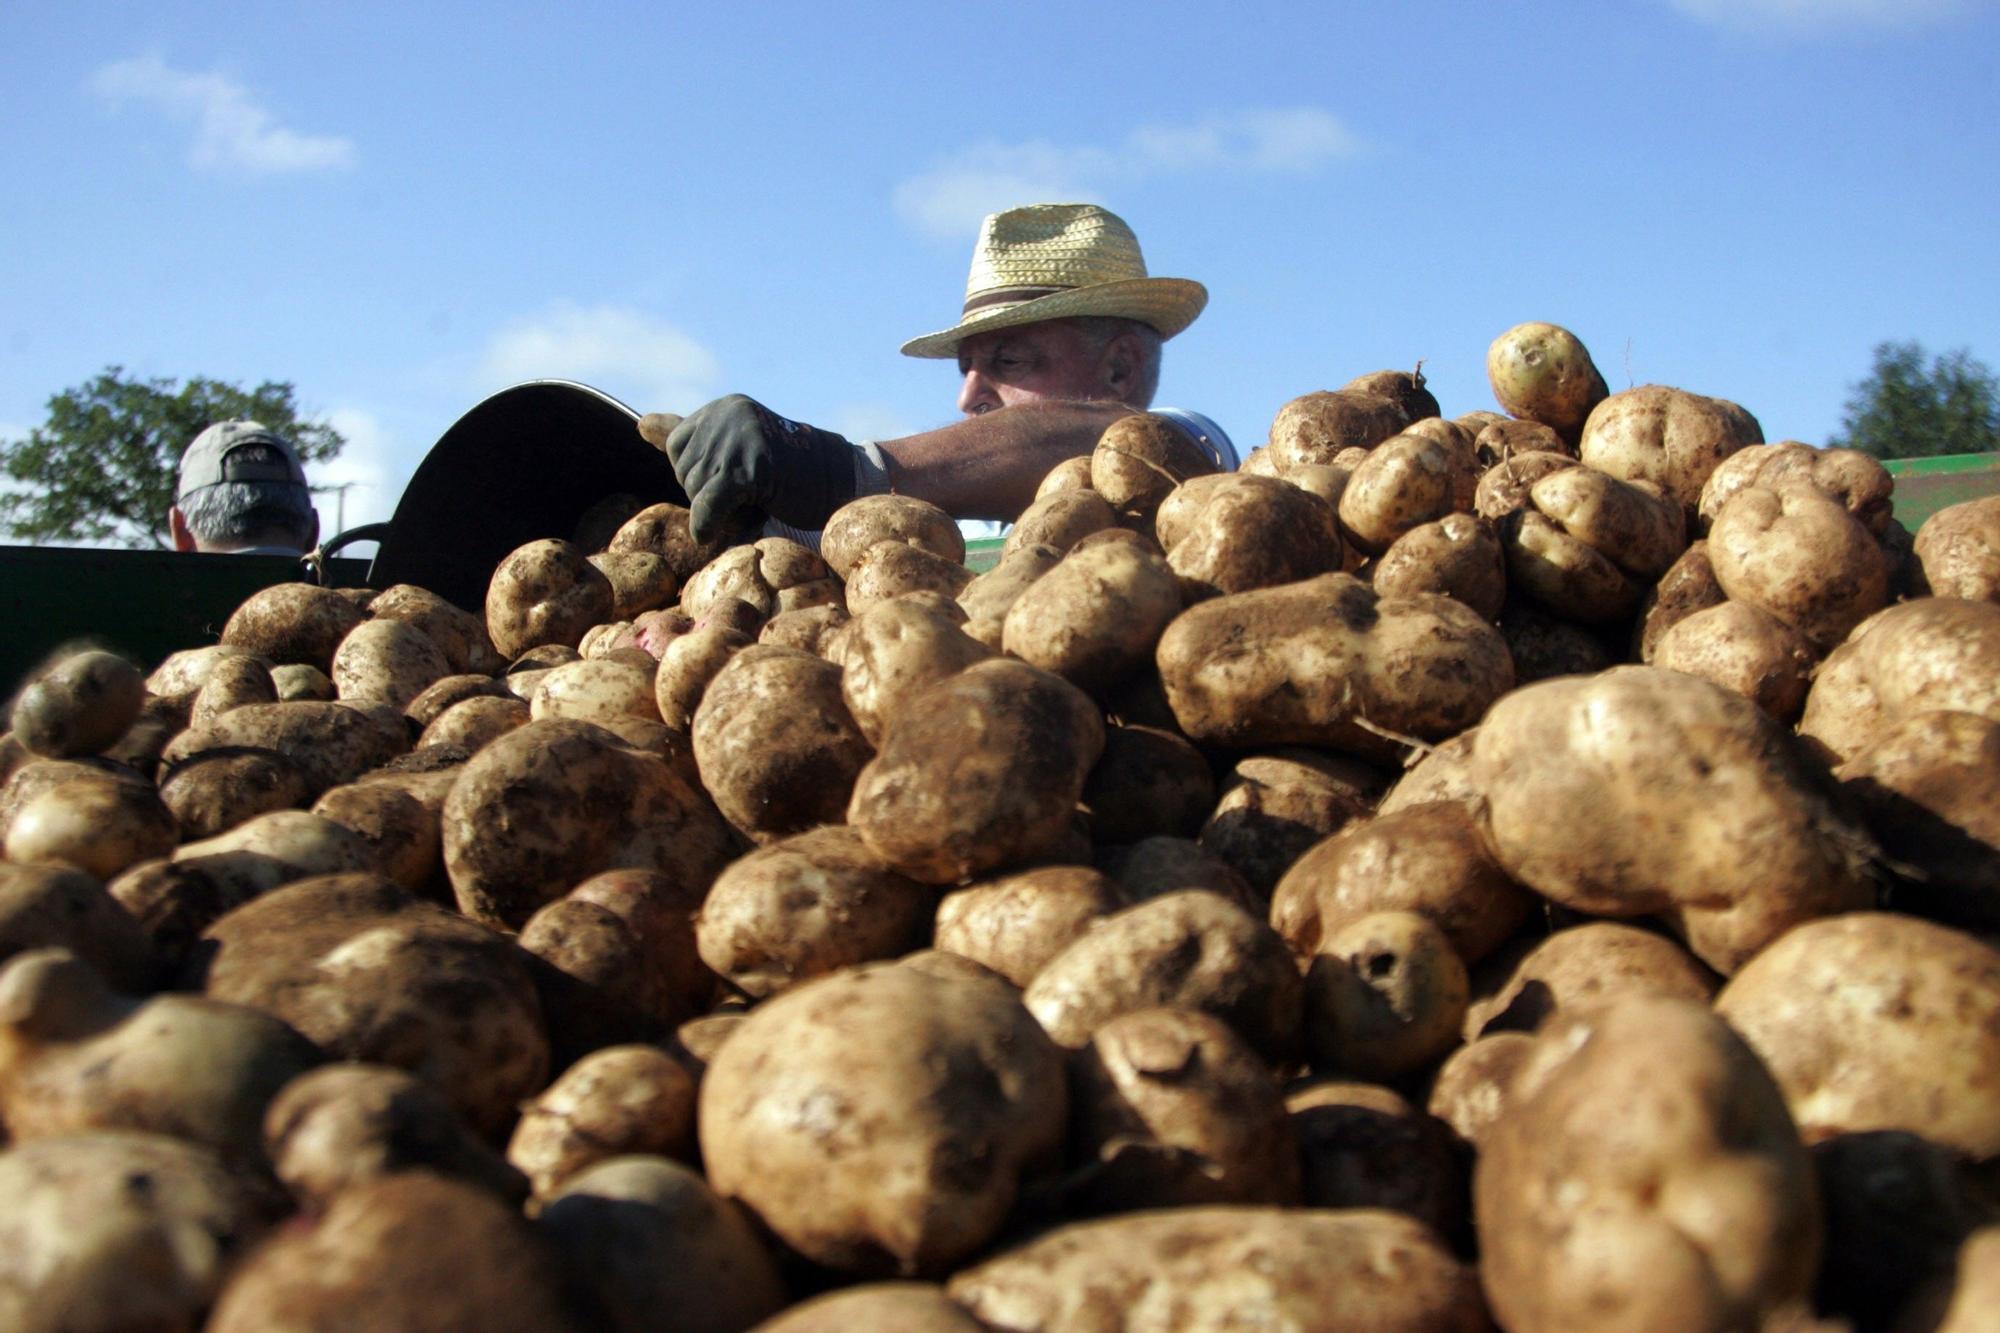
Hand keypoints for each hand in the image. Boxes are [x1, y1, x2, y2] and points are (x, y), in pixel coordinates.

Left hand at [664, 394, 858, 542]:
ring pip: (697, 490)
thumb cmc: (790, 472)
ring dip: (719, 509)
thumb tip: (641, 423)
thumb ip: (692, 438)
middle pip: (686, 471)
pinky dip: (708, 521)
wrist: (838, 482)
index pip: (677, 446)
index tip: (734, 478)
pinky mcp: (750, 466)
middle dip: (710, 493)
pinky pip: (710, 501)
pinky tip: (712, 532)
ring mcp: (739, 438)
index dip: (699, 474)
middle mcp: (727, 415)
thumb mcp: (736, 449)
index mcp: (722, 408)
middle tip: (751, 492)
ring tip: (756, 501)